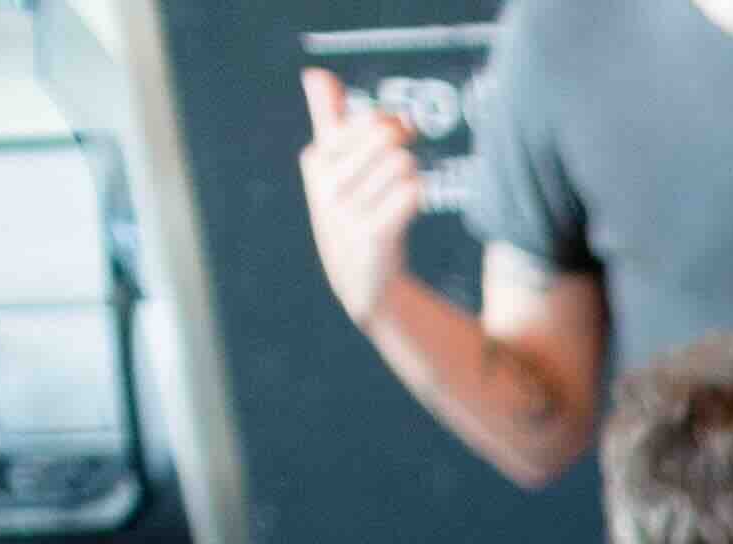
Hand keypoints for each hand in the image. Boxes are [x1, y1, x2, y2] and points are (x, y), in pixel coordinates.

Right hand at [295, 69, 427, 317]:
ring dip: (412, 176)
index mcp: (317, 159)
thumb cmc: (351, 212)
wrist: (360, 280)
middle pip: (387, 137)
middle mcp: (327, 183)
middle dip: (405, 145)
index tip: (400, 131)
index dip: (393, 123)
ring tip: (398, 193)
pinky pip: (411, 194)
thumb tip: (314, 74)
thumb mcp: (332, 165)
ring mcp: (347, 211)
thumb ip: (326, 118)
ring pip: (402, 164)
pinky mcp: (372, 235)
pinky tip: (406, 208)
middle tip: (404, 160)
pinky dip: (417, 196)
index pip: (368, 120)